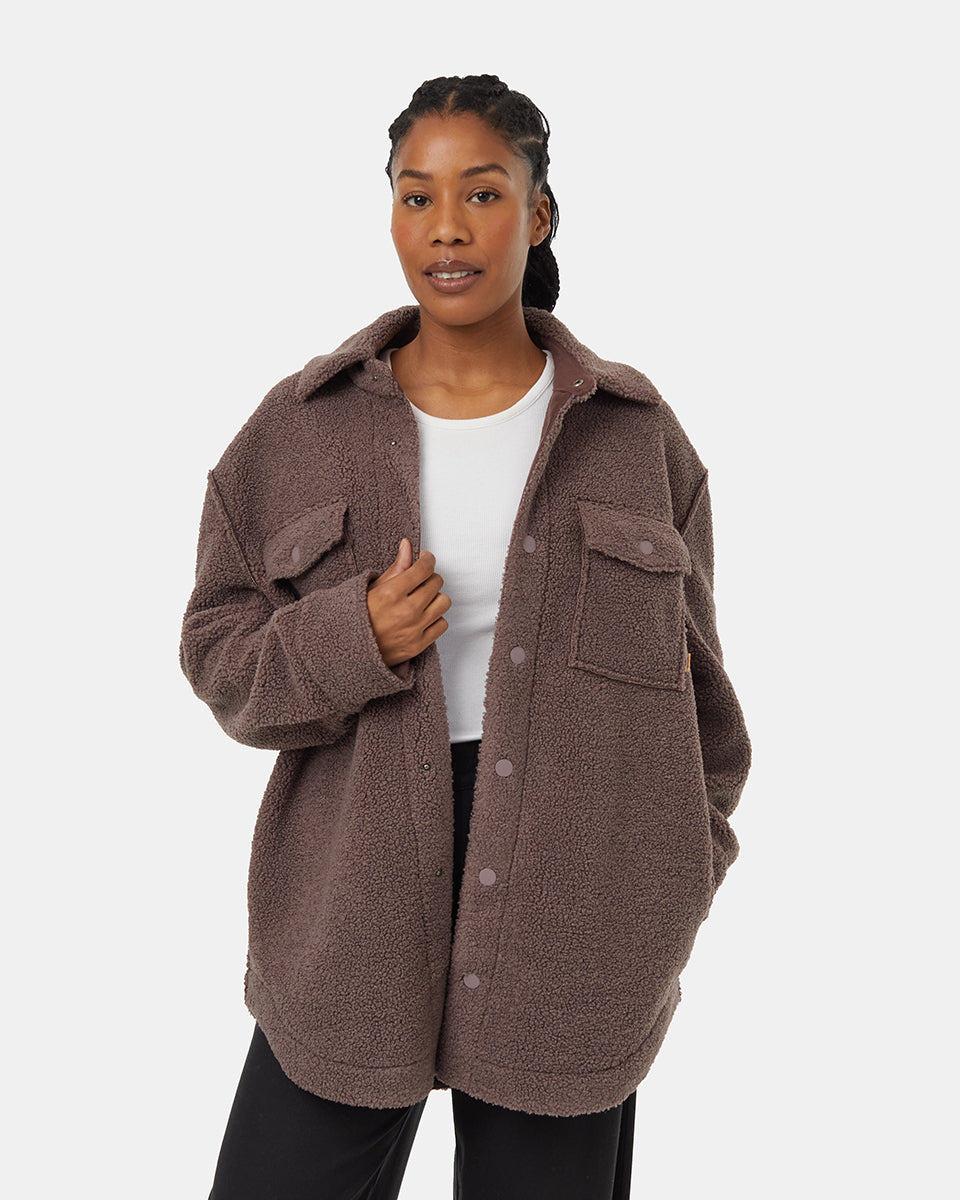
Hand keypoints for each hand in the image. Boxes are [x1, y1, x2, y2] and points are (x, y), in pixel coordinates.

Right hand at [366, 538, 451, 667]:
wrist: (351, 650)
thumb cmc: (359, 618)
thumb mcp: (372, 588)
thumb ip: (396, 567)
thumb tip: (407, 546)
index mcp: (391, 594)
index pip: (424, 568)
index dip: (427, 559)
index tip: (425, 559)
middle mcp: (406, 611)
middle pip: (436, 583)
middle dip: (430, 577)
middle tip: (421, 580)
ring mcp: (414, 629)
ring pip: (443, 602)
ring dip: (435, 598)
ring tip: (423, 599)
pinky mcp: (419, 645)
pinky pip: (442, 624)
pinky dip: (436, 618)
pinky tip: (424, 616)